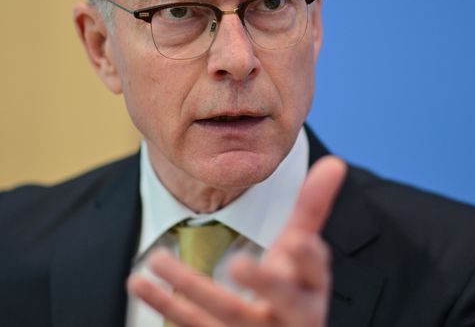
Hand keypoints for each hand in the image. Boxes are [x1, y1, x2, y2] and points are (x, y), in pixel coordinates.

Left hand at [127, 155, 347, 326]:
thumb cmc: (293, 289)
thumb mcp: (304, 255)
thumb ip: (313, 210)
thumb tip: (335, 162)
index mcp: (311, 288)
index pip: (315, 271)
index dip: (309, 258)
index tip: (299, 240)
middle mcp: (290, 315)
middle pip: (280, 299)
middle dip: (263, 282)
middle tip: (238, 265)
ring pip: (225, 314)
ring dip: (189, 288)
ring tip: (155, 258)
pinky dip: (165, 305)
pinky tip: (138, 282)